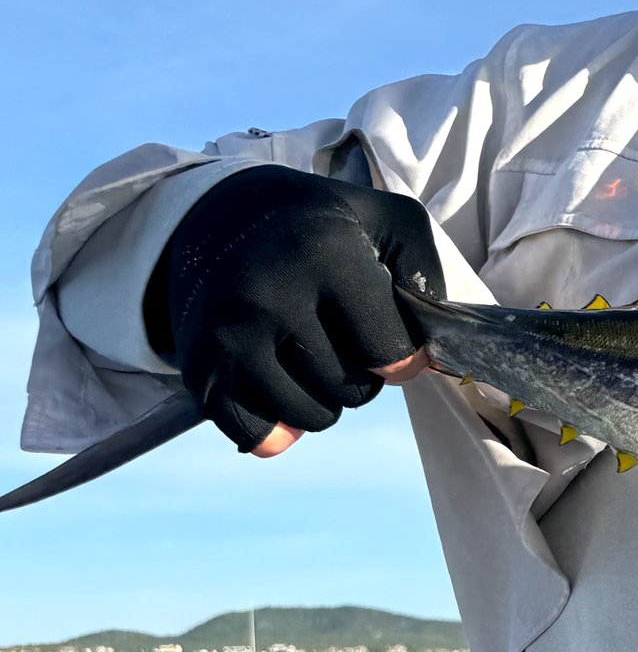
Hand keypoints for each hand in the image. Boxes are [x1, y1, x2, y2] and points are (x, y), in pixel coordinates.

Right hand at [146, 166, 440, 456]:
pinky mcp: (198, 367)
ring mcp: (228, 334)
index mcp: (326, 253)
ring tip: (311, 359)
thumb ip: (426, 274)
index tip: (392, 345)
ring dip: (323, 401)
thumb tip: (424, 352)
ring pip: (310, 416)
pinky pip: (256, 433)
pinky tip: (277, 389)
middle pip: (353, 390)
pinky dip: (275, 426)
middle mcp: (270, 294)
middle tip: (342, 341)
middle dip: (361, 376)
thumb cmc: (319, 224)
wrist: (216, 217)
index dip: (403, 359)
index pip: (389, 351)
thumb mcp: (389, 220)